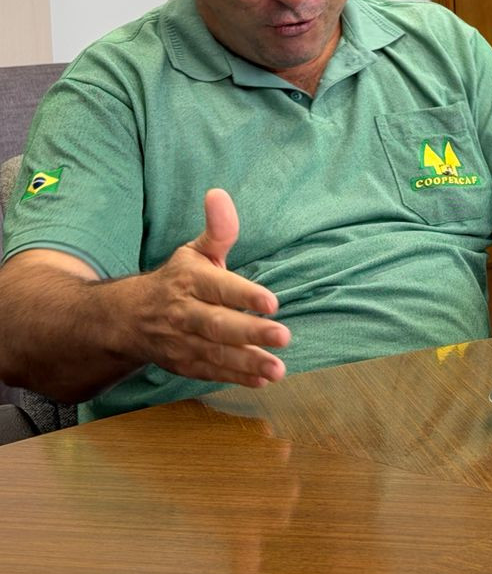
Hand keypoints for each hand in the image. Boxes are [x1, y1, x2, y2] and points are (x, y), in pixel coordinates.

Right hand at [129, 188, 290, 387]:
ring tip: (278, 368)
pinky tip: (262, 380)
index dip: (244, 295)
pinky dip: (234, 377)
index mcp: (189, 281)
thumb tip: (219, 193)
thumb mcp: (194, 251)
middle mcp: (182, 313)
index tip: (272, 302)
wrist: (125, 318)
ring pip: (214, 353)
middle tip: (284, 336)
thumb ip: (218, 229)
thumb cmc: (175, 279)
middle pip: (217, 324)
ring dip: (247, 362)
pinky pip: (208, 371)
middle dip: (250, 332)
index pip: (219, 288)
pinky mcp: (182, 363)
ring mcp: (180, 341)